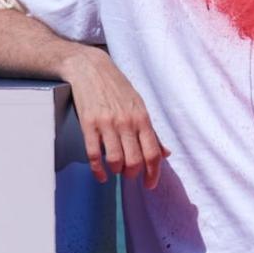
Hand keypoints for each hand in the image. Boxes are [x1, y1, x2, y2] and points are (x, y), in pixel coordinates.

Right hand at [59, 48, 167, 187]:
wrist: (90, 68)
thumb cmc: (116, 87)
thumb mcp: (139, 106)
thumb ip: (151, 132)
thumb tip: (165, 153)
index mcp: (142, 118)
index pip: (153, 153)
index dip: (153, 173)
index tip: (150, 184)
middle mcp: (126, 122)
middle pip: (134, 161)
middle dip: (133, 174)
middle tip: (129, 175)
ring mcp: (107, 124)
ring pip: (115, 160)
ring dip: (116, 171)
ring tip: (115, 170)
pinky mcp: (88, 124)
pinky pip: (94, 155)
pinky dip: (98, 170)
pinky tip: (100, 174)